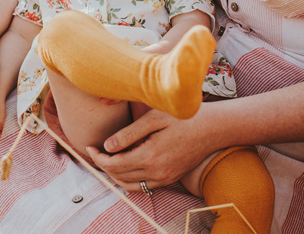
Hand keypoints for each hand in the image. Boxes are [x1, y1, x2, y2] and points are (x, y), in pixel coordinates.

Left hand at [86, 108, 213, 191]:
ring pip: (130, 185)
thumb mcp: (154, 118)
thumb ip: (129, 133)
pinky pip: (144, 186)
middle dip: (103, 165)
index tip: (90, 146)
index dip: (98, 157)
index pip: (113, 164)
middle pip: (119, 176)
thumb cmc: (184, 117)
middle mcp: (156, 172)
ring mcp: (165, 177)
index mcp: (150, 156)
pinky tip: (127, 165)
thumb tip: (107, 146)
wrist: (214, 128)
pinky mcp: (171, 178)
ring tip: (107, 159)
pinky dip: (130, 179)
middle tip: (95, 151)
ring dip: (115, 175)